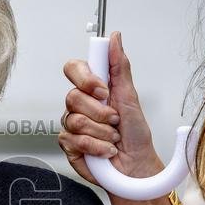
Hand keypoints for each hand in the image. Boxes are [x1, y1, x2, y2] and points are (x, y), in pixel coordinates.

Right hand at [59, 31, 162, 187]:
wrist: (136, 166)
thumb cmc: (135, 135)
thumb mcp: (131, 96)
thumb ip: (119, 66)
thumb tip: (115, 38)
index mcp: (92, 90)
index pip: (74, 69)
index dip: (85, 78)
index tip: (103, 89)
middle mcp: (79, 106)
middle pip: (72, 96)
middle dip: (100, 111)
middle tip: (115, 119)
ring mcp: (72, 126)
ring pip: (75, 120)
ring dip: (102, 131)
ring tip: (113, 137)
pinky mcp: (69, 146)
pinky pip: (74, 140)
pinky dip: (96, 146)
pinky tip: (106, 149)